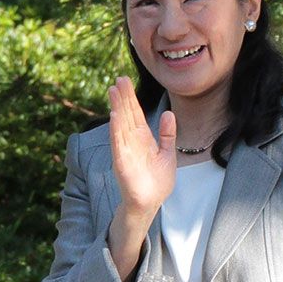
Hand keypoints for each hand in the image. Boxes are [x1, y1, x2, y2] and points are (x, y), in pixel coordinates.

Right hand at [108, 75, 176, 221]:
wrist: (150, 202)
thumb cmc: (157, 181)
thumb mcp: (167, 153)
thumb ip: (168, 134)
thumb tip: (169, 113)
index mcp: (142, 138)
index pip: (135, 113)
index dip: (130, 97)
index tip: (125, 81)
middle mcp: (132, 142)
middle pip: (126, 115)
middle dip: (123, 97)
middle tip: (119, 79)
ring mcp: (125, 151)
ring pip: (120, 124)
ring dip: (117, 107)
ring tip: (113, 91)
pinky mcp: (122, 162)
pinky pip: (118, 143)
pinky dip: (116, 129)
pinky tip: (114, 115)